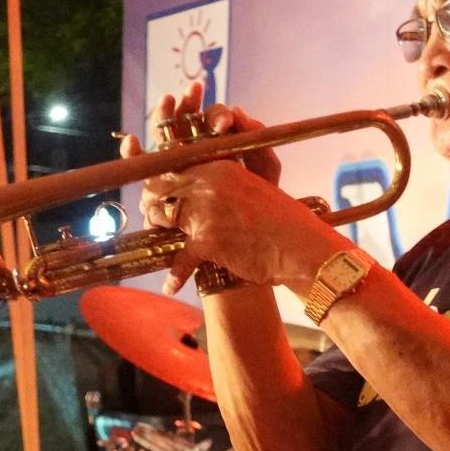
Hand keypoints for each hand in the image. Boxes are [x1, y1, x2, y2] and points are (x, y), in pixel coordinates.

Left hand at [120, 85, 340, 294]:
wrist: (298, 247)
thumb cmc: (278, 221)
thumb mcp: (247, 188)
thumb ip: (217, 184)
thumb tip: (190, 192)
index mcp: (219, 166)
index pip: (172, 164)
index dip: (157, 180)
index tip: (153, 192)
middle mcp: (209, 183)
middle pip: (158, 187)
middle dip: (151, 204)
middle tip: (152, 219)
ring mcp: (206, 211)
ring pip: (162, 216)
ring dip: (157, 231)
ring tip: (160, 244)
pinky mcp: (207, 240)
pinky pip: (179, 258)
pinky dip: (175, 275)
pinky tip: (170, 286)